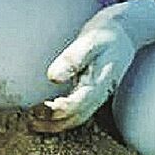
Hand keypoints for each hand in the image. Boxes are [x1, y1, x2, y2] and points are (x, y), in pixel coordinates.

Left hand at [30, 0, 154, 132]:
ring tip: (31, 123)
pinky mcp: (92, 90)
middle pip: (78, 117)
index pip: (80, 104)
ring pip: (78, 116)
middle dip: (54, 124)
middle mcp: (101, 92)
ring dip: (56, 124)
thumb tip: (52, 78)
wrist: (125, 30)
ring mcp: (98, 93)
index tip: (40, 108)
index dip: (60, 110)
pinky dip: (62, 116)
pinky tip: (45, 112)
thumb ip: (72, 60)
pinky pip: (78, 109)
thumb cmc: (105, 33)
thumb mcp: (89, 41)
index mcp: (101, 82)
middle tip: (29, 122)